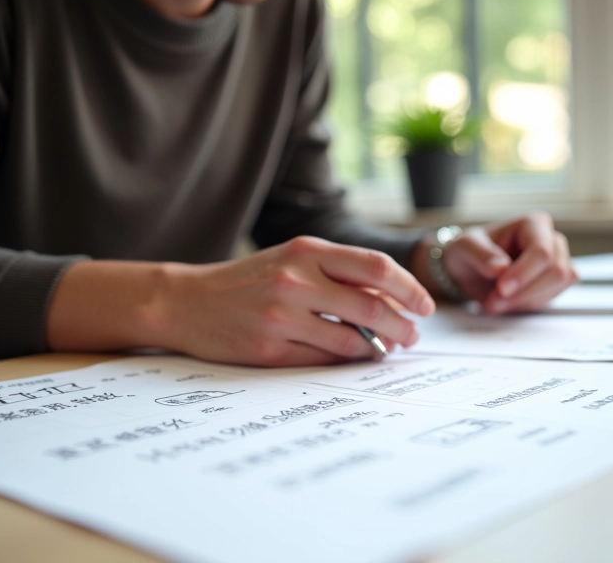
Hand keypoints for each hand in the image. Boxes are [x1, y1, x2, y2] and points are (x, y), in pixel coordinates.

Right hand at [159, 236, 434, 365]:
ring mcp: (281, 316)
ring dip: (378, 349)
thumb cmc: (248, 281)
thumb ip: (336, 272)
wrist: (187, 301)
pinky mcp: (269, 350)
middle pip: (371, 306)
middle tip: (412, 337)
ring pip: (351, 339)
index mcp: (307, 251)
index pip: (375, 268)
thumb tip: (393, 300)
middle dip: (402, 325)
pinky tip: (354, 359)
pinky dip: (347, 361)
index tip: (425, 307)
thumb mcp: (291, 259)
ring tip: (387, 351)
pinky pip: (323, 360)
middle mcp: (296, 280)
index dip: (409, 289)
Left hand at [430, 213, 577, 313]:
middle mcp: (550, 239)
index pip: (542, 252)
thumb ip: (480, 255)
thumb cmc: (469, 252)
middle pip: (556, 272)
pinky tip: (510, 301)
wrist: (470, 270)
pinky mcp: (556, 281)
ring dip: (525, 300)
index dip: (524, 274)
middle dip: (523, 292)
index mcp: (533, 224)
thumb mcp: (463, 248)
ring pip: (558, 286)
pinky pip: (554, 296)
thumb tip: (501, 267)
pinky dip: (530, 304)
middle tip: (493, 301)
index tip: (501, 289)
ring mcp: (557, 260)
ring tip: (496, 301)